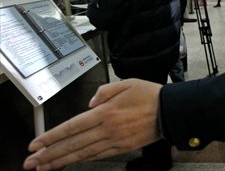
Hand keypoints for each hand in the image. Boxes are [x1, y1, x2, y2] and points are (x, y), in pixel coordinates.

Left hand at [23, 79, 162, 170]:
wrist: (170, 110)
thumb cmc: (151, 95)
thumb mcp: (126, 83)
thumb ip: (104, 91)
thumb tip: (90, 102)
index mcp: (106, 112)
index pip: (71, 127)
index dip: (51, 137)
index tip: (36, 143)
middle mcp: (107, 128)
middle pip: (73, 144)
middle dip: (49, 154)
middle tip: (32, 162)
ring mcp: (115, 140)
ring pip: (83, 153)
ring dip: (62, 161)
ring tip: (45, 167)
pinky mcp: (123, 147)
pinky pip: (99, 155)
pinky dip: (84, 160)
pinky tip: (73, 162)